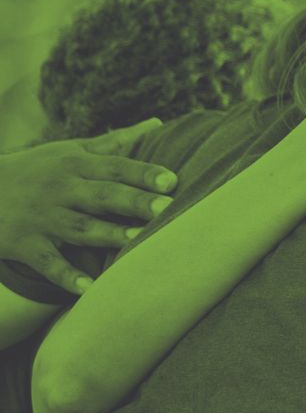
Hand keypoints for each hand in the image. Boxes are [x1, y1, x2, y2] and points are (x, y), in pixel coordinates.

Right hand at [0, 118, 175, 293]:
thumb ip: (114, 142)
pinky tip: (88, 288)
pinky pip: (48, 262)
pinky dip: (66, 275)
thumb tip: (157, 124)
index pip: (115, 168)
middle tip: (168, 209)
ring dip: (109, 235)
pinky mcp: (25, 244)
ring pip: (80, 227)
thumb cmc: (36, 169)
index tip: (172, 181)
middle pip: (103, 196)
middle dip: (134, 202)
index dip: (143, 173)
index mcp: (75, 165)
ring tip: (139, 241)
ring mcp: (42, 217)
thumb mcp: (70, 151)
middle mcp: (61, 189)